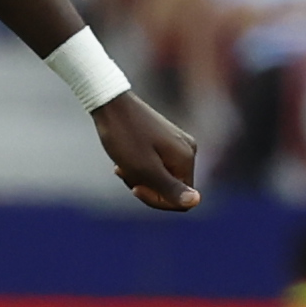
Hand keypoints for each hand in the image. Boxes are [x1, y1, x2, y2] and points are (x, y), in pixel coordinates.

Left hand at [92, 93, 200, 211]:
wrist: (110, 103)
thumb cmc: (125, 137)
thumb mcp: (145, 169)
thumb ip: (170, 189)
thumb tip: (196, 202)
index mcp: (186, 159)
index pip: (181, 200)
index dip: (156, 200)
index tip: (134, 188)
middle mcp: (188, 150)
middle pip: (171, 189)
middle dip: (146, 187)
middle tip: (124, 173)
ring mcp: (177, 143)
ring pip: (160, 178)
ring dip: (139, 177)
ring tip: (121, 166)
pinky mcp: (165, 139)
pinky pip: (156, 165)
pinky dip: (138, 167)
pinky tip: (122, 161)